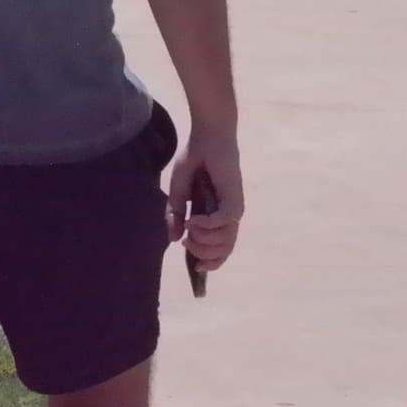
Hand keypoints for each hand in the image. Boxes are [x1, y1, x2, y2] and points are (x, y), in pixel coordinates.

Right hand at [167, 129, 242, 273]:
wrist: (206, 139)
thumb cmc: (194, 161)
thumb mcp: (177, 193)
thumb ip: (175, 216)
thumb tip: (173, 239)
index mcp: (217, 216)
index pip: (221, 248)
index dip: (211, 262)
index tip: (196, 267)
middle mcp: (228, 216)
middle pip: (224, 250)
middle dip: (203, 252)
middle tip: (186, 241)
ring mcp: (233, 209)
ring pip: (226, 240)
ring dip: (204, 239)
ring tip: (189, 225)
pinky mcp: (233, 200)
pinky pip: (224, 222)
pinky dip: (207, 225)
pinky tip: (192, 219)